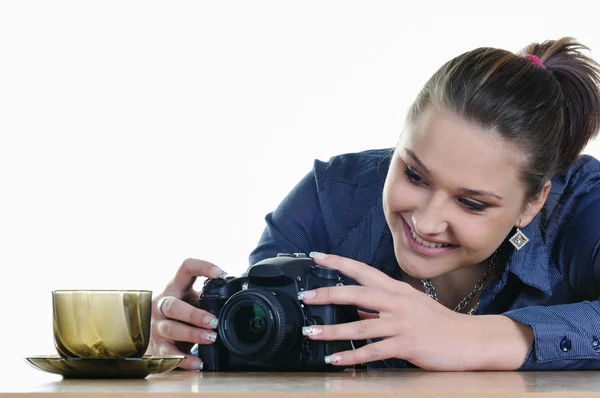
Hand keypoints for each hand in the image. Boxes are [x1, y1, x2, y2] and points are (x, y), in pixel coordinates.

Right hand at [147, 258, 226, 369]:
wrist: (148, 332)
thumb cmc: (178, 313)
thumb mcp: (190, 300)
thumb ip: (207, 298)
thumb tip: (240, 296)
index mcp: (174, 287)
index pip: (186, 268)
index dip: (203, 267)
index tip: (222, 274)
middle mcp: (161, 305)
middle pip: (172, 305)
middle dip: (194, 314)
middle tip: (213, 321)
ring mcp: (156, 326)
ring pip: (170, 329)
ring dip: (192, 334)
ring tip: (211, 338)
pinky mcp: (156, 347)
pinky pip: (168, 354)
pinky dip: (184, 360)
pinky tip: (198, 362)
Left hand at [298, 252, 475, 370]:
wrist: (470, 339)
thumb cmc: (439, 323)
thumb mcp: (409, 305)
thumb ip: (382, 305)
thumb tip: (356, 307)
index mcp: (396, 289)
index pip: (362, 270)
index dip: (338, 262)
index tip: (316, 257)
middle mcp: (397, 302)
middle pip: (357, 293)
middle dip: (327, 294)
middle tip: (306, 297)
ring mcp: (402, 323)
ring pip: (360, 326)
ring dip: (332, 331)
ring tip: (311, 332)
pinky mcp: (407, 345)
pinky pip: (373, 352)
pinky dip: (351, 356)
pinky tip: (335, 360)